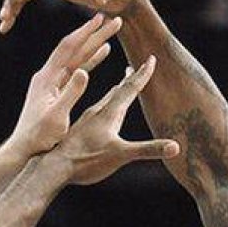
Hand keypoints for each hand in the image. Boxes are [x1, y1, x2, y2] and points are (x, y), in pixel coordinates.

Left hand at [7, 14, 120, 156]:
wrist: (23, 148)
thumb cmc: (39, 136)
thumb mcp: (57, 116)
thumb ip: (71, 93)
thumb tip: (84, 72)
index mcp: (47, 78)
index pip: (68, 48)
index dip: (85, 32)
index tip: (101, 18)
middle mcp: (48, 75)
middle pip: (73, 48)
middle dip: (94, 33)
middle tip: (114, 19)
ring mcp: (51, 81)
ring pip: (76, 57)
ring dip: (93, 43)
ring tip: (111, 30)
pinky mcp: (55, 89)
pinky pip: (75, 69)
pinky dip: (90, 59)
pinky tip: (102, 53)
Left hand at [47, 56, 178, 185]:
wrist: (51, 168)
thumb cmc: (84, 162)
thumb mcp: (119, 156)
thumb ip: (147, 149)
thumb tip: (176, 146)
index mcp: (107, 114)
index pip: (128, 89)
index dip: (142, 75)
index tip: (152, 58)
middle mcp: (96, 112)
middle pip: (116, 89)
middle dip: (131, 76)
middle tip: (140, 63)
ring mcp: (85, 120)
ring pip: (104, 98)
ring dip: (117, 89)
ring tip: (123, 80)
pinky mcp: (77, 129)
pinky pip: (92, 108)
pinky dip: (102, 102)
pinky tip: (98, 109)